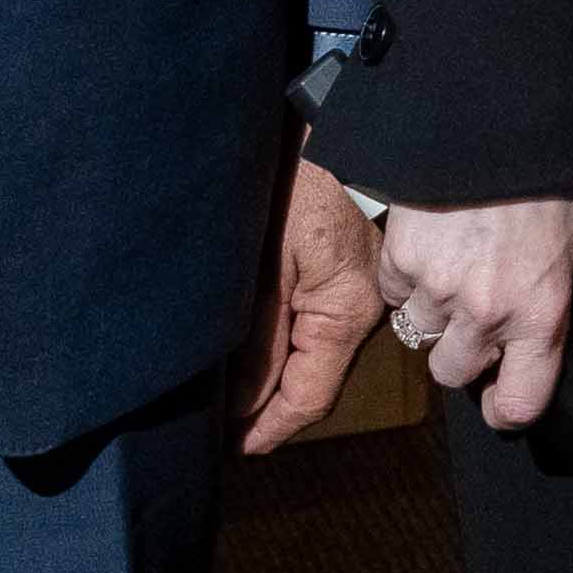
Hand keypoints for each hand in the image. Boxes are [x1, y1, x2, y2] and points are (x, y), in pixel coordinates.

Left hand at [236, 154, 385, 452]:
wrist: (326, 122)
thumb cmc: (297, 181)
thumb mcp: (265, 264)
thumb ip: (256, 339)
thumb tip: (240, 404)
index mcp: (347, 311)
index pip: (309, 398)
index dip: (267, 430)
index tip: (228, 449)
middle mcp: (361, 309)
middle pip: (310, 381)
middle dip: (263, 407)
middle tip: (210, 426)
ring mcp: (356, 289)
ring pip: (308, 354)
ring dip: (268, 376)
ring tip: (219, 394)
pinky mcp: (343, 270)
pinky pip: (310, 324)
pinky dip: (277, 345)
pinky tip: (244, 350)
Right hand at [373, 195, 572, 428]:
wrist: (498, 124)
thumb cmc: (544, 183)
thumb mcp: (567, 251)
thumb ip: (542, 307)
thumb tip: (524, 344)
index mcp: (540, 314)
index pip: (520, 402)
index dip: (505, 408)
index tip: (498, 402)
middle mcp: (487, 312)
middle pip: (452, 372)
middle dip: (459, 350)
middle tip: (470, 311)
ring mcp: (438, 288)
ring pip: (418, 331)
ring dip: (431, 307)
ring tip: (452, 261)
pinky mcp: (399, 260)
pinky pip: (393, 291)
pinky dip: (404, 274)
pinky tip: (428, 240)